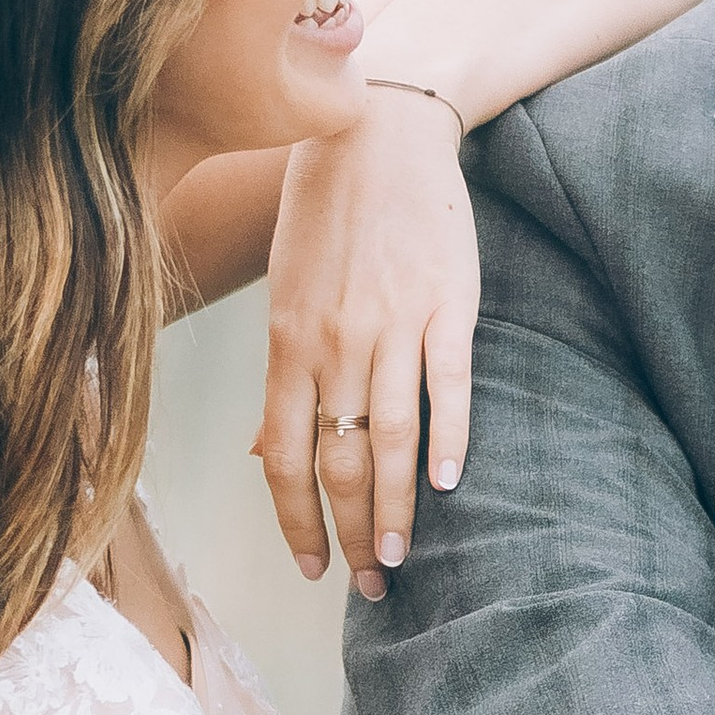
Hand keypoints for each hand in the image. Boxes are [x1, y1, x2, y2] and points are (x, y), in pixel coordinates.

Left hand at [254, 85, 475, 598]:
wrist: (381, 129)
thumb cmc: (327, 214)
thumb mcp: (286, 291)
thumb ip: (283, 378)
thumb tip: (266, 453)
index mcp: (287, 341)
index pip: (285, 456)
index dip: (297, 521)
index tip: (314, 568)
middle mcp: (334, 341)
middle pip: (337, 461)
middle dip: (349, 533)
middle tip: (370, 585)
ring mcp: (392, 324)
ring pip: (388, 437)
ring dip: (393, 508)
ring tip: (399, 556)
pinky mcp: (446, 305)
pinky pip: (448, 386)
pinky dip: (448, 439)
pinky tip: (448, 484)